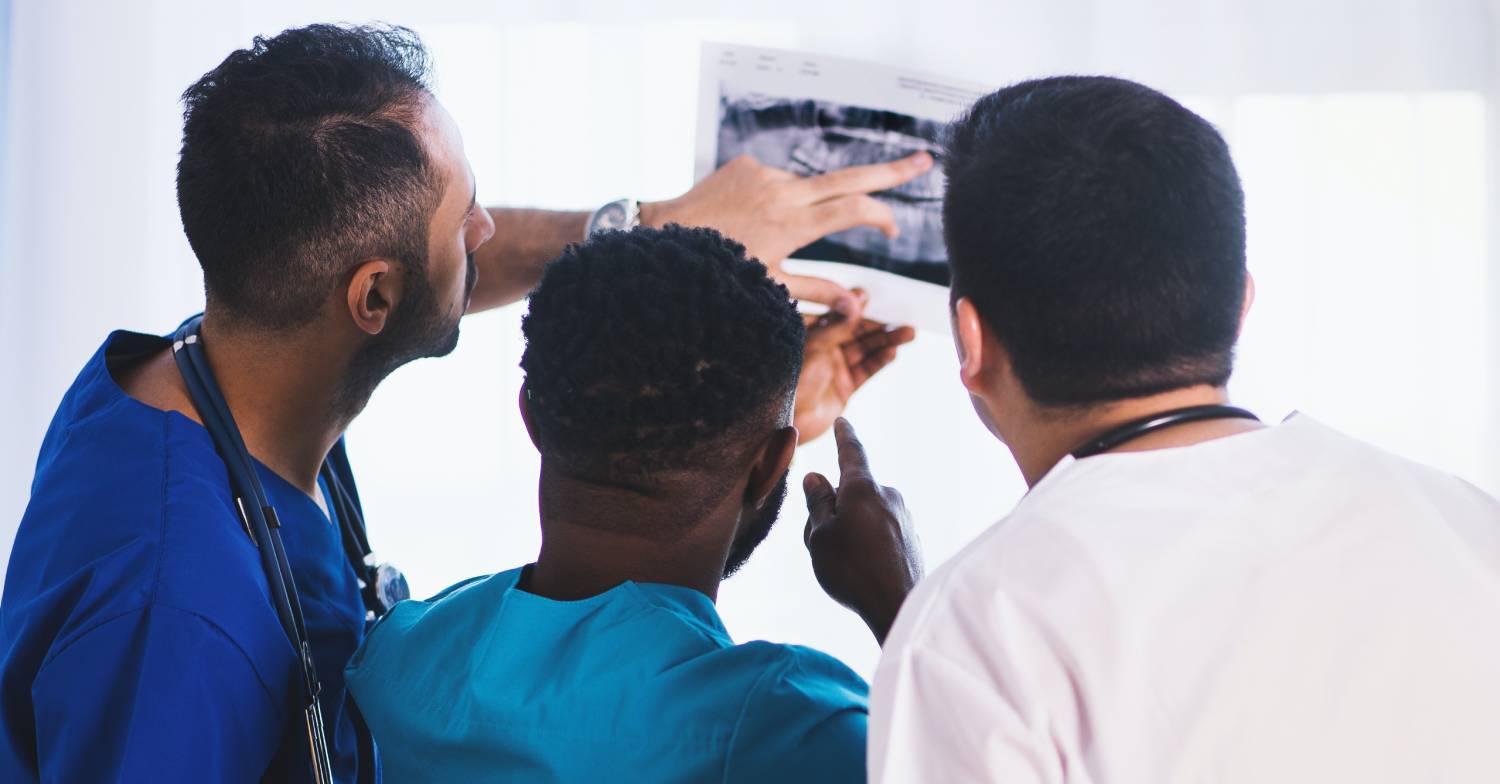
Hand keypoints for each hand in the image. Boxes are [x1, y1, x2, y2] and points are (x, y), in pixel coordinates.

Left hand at [642, 152, 934, 315]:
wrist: (663, 235)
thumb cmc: (716, 271)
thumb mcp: (769, 288)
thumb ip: (818, 292)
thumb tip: (860, 307)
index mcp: (791, 224)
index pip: (853, 209)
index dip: (881, 216)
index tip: (893, 229)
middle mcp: (783, 192)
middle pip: (850, 176)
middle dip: (891, 170)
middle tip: (926, 160)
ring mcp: (765, 174)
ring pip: (807, 187)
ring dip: (807, 207)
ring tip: (765, 236)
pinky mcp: (747, 164)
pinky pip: (777, 181)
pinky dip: (778, 199)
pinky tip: (749, 221)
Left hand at [793, 292, 915, 443]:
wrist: (787, 422)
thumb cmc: (789, 381)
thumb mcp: (814, 347)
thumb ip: (837, 325)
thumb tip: (857, 300)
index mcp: (809, 334)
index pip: (836, 314)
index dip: (853, 305)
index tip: (870, 296)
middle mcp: (823, 349)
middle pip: (856, 331)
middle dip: (878, 324)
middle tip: (901, 315)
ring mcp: (834, 368)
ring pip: (865, 349)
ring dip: (886, 341)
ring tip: (908, 332)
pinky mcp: (844, 387)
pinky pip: (866, 370)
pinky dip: (880, 360)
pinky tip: (893, 352)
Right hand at [804, 418, 922, 644]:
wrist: (898, 606)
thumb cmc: (852, 570)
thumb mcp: (819, 535)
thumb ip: (817, 503)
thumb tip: (817, 477)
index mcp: (863, 488)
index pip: (852, 453)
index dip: (844, 437)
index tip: (843, 422)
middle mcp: (889, 496)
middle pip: (853, 493)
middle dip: (834, 510)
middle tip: (818, 542)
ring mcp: (904, 517)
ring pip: (866, 515)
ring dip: (850, 529)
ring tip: (841, 563)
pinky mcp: (912, 538)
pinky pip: (881, 532)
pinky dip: (868, 543)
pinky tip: (865, 571)